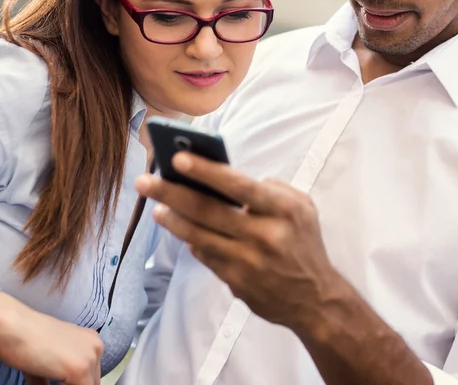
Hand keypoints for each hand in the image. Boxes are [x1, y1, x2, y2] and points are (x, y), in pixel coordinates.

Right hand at [0, 293, 102, 384]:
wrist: (18, 330)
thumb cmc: (29, 342)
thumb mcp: (53, 360)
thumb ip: (61, 378)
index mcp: (92, 343)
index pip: (92, 376)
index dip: (76, 383)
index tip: (59, 382)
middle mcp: (96, 347)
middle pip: (92, 382)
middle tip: (53, 382)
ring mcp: (91, 358)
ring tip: (49, 381)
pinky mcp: (80, 370)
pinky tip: (47, 383)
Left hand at [136, 152, 343, 329]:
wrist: (314, 298)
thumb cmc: (304, 243)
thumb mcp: (302, 207)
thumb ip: (272, 188)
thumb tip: (230, 180)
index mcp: (282, 209)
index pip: (238, 186)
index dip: (206, 171)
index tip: (177, 158)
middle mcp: (264, 235)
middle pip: (208, 210)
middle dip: (171, 193)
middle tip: (143, 181)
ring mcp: (247, 261)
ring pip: (199, 236)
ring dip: (173, 220)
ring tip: (156, 206)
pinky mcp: (236, 281)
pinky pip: (205, 256)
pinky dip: (190, 241)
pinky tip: (179, 228)